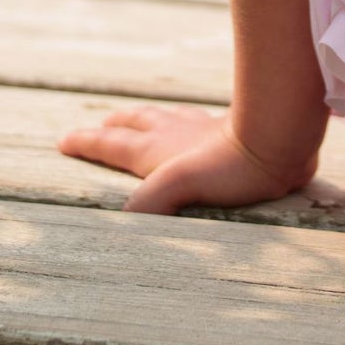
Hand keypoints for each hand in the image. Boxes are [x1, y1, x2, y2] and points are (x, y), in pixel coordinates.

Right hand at [55, 102, 321, 214]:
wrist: (280, 139)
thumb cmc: (233, 166)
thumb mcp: (179, 187)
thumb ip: (147, 205)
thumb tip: (117, 227)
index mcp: (158, 150)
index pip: (114, 144)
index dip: (88, 143)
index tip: (64, 140)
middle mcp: (177, 134)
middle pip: (139, 123)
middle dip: (116, 125)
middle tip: (101, 123)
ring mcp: (205, 128)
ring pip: (168, 117)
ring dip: (148, 118)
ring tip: (142, 120)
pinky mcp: (232, 129)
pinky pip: (198, 120)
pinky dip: (186, 121)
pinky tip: (199, 126)